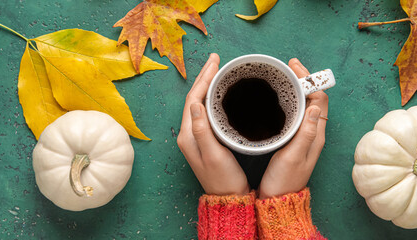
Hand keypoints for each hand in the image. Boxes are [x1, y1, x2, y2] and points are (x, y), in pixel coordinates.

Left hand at [177, 53, 249, 195]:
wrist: (228, 198)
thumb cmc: (223, 180)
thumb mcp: (213, 155)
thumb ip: (202, 130)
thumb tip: (196, 103)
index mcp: (188, 135)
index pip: (193, 99)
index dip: (203, 79)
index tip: (215, 62)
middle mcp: (189, 133)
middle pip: (195, 98)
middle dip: (205, 77)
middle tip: (217, 59)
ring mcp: (196, 136)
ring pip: (200, 103)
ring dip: (208, 85)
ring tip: (218, 70)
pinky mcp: (206, 139)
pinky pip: (206, 112)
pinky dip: (213, 98)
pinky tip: (222, 94)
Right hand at [258, 58, 328, 198]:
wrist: (277, 201)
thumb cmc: (284, 181)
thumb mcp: (293, 156)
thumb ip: (305, 132)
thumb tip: (315, 105)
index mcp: (315, 135)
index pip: (320, 99)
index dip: (310, 80)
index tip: (295, 67)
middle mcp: (313, 134)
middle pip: (314, 99)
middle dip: (304, 79)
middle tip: (289, 66)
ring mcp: (303, 137)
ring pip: (305, 105)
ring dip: (297, 88)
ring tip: (284, 76)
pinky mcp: (293, 141)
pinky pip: (296, 115)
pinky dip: (290, 102)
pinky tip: (278, 99)